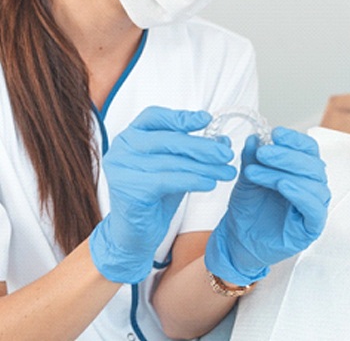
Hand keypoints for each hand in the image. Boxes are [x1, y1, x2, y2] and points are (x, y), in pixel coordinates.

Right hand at [89, 106, 236, 283]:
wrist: (135, 234)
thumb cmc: (155, 196)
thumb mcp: (177, 167)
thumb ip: (195, 152)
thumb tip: (223, 140)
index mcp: (130, 135)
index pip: (154, 116)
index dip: (181, 117)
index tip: (207, 119)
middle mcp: (121, 148)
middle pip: (168, 140)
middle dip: (202, 147)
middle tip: (227, 154)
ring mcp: (121, 169)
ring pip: (172, 162)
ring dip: (204, 166)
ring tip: (227, 172)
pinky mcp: (128, 189)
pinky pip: (167, 180)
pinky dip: (193, 180)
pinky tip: (210, 183)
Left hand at [204, 127, 329, 285]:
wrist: (237, 241)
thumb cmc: (248, 209)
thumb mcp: (248, 178)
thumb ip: (253, 158)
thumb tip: (256, 137)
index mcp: (302, 172)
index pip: (309, 150)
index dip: (295, 140)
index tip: (275, 133)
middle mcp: (312, 187)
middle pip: (312, 164)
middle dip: (286, 155)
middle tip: (263, 152)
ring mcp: (314, 207)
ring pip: (312, 183)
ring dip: (285, 172)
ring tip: (257, 171)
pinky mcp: (311, 228)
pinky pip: (314, 208)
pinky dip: (300, 194)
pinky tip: (283, 185)